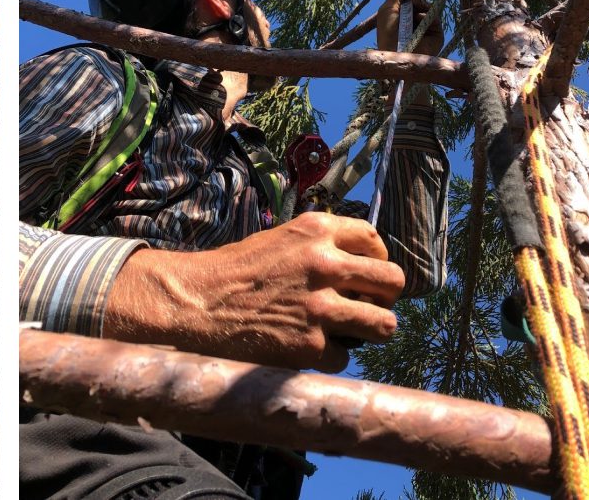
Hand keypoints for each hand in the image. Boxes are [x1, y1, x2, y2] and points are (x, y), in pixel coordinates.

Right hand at [103, 211, 404, 372]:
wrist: (196, 303)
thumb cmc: (234, 272)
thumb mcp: (279, 241)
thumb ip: (320, 247)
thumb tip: (360, 269)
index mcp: (316, 230)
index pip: (374, 239)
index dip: (376, 260)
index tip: (365, 275)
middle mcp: (325, 264)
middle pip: (393, 281)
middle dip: (384, 297)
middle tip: (366, 306)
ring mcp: (320, 306)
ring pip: (385, 324)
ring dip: (368, 330)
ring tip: (346, 332)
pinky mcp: (312, 345)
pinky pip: (345, 356)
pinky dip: (328, 357)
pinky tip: (304, 348)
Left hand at [376, 0, 442, 56]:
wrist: (396, 53)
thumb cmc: (387, 32)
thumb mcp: (387, 9)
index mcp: (402, 17)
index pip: (412, 1)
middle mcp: (414, 22)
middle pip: (422, 3)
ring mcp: (426, 29)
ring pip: (430, 9)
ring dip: (422, 3)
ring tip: (415, 5)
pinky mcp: (436, 36)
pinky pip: (435, 20)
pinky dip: (427, 16)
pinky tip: (419, 18)